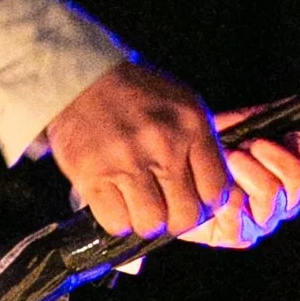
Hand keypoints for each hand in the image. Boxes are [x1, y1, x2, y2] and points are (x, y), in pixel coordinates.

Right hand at [42, 58, 299, 246]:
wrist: (80, 77)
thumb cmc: (136, 94)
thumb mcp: (182, 105)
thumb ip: (203, 146)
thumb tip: (218, 193)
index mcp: (191, 127)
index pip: (216, 192)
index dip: (206, 206)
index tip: (194, 202)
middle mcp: (163, 146)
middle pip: (185, 216)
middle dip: (177, 221)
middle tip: (165, 210)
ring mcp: (127, 162)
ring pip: (151, 223)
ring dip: (146, 222)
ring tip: (138, 207)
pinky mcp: (94, 175)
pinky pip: (116, 221)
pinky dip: (117, 220)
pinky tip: (114, 203)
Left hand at [184, 124, 299, 250]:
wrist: (168, 156)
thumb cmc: (209, 138)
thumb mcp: (249, 121)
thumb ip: (283, 119)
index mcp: (296, 173)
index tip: (296, 134)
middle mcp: (285, 202)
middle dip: (275, 154)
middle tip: (251, 143)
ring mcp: (262, 221)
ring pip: (276, 195)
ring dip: (251, 168)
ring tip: (231, 155)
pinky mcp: (234, 235)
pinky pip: (245, 214)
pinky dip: (231, 192)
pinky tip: (220, 179)